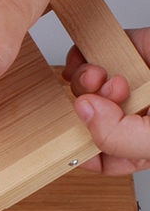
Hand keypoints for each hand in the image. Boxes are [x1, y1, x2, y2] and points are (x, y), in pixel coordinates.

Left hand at [62, 28, 149, 174]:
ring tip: (99, 76)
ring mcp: (131, 83)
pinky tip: (91, 59)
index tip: (68, 140)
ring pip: (85, 86)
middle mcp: (133, 115)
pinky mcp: (132, 51)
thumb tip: (83, 112)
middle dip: (83, 108)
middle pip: (87, 119)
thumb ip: (119, 138)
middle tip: (94, 97)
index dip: (79, 152)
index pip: (102, 158)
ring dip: (81, 80)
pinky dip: (84, 54)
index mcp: (142, 145)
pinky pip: (96, 52)